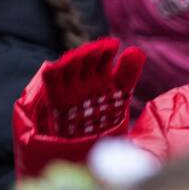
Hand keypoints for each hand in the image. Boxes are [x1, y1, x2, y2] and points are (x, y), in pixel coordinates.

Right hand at [28, 38, 145, 137]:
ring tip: (78, 55)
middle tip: (98, 48)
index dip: (107, 49)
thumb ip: (129, 72)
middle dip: (92, 53)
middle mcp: (86, 77)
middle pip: (87, 60)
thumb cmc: (108, 117)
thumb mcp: (122, 93)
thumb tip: (138, 50)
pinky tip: (50, 67)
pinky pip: (52, 83)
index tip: (114, 45)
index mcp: (102, 74)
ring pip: (70, 67)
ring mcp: (71, 86)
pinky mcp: (57, 98)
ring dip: (73, 60)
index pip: (104, 57)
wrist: (94, 145)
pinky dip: (50, 75)